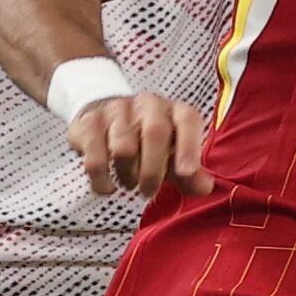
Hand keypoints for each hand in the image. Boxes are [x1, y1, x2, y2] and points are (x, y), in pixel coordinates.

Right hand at [69, 90, 212, 199]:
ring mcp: (117, 110)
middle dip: (153, 171)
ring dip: (128, 175)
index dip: (189, 147)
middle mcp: (149, 104)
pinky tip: (107, 186)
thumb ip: (190, 174)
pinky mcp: (90, 122)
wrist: (105, 114)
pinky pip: (95, 158)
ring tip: (129, 182)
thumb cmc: (147, 141)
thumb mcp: (172, 155)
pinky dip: (102, 180)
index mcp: (174, 110)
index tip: (186, 173)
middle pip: (155, 134)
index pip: (188, 120)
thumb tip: (205, 188)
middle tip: (149, 191)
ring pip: (123, 148)